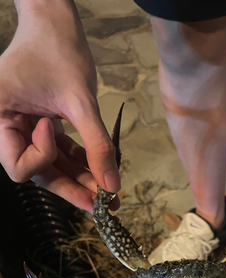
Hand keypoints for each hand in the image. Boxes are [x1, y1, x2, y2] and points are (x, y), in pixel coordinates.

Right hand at [0, 0, 120, 211]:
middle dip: (72, 187)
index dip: (41, 159)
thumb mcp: (80, 100)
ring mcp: (25, 130)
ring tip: (110, 195)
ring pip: (53, 166)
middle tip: (103, 205)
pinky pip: (61, 153)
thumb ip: (96, 145)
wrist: (57, 22)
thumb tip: (112, 185)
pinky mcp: (41, 127)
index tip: (54, 130)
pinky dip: (81, 161)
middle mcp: (7, 129)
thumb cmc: (60, 50)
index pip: (17, 166)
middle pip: (39, 172)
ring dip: (81, 179)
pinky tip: (103, 171)